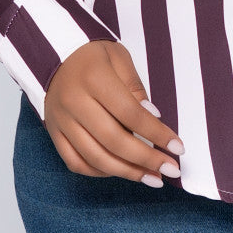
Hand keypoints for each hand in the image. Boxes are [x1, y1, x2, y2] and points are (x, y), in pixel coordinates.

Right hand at [42, 39, 185, 187]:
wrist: (54, 54)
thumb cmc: (94, 54)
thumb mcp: (120, 59)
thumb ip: (136, 89)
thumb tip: (154, 118)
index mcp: (94, 79)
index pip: (131, 114)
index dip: (156, 133)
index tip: (178, 147)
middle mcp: (74, 103)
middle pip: (114, 140)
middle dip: (146, 159)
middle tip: (171, 169)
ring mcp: (61, 121)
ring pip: (95, 157)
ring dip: (128, 172)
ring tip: (153, 179)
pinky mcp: (53, 133)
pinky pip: (75, 162)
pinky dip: (100, 172)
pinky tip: (123, 172)